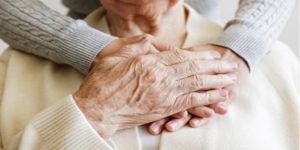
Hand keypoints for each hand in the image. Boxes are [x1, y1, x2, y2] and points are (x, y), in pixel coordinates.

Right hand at [73, 35, 236, 137]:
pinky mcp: (163, 109)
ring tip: (230, 79)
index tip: (213, 55)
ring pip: (196, 85)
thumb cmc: (101, 82)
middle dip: (214, 67)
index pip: (181, 56)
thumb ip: (136, 45)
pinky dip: (207, 99)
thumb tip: (155, 43)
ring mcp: (163, 94)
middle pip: (193, 69)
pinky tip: (218, 97)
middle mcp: (160, 77)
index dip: (200, 56)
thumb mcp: (113, 54)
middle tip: (229, 65)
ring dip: (216, 82)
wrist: (95, 110)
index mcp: (149, 62)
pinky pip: (190, 102)